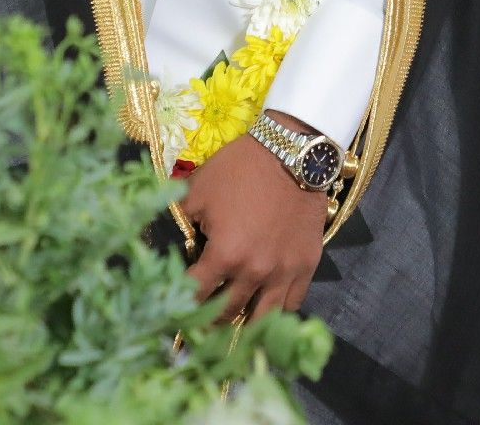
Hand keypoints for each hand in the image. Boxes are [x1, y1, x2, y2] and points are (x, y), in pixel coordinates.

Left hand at [179, 112, 331, 323]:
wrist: (291, 152)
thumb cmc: (239, 168)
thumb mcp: (198, 190)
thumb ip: (182, 222)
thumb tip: (172, 242)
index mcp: (224, 255)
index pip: (196, 293)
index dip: (180, 304)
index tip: (173, 310)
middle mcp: (254, 272)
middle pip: (226, 312)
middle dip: (208, 319)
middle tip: (198, 323)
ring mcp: (284, 272)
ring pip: (262, 318)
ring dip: (243, 325)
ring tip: (231, 327)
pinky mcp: (307, 265)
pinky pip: (291, 303)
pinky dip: (276, 311)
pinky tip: (265, 309)